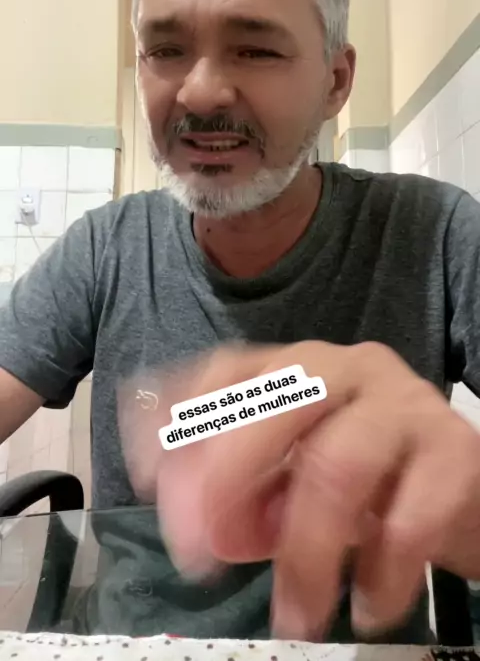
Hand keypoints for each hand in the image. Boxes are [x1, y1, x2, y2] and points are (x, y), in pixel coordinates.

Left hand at [122, 341, 479, 639]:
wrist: (466, 490)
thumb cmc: (368, 479)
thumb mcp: (293, 482)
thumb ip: (244, 495)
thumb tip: (199, 528)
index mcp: (300, 368)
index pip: (229, 370)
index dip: (181, 417)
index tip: (144, 477)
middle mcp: (348, 368)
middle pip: (281, 399)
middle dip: (227, 476)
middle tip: (199, 555)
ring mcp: (404, 403)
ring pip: (336, 465)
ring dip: (304, 554)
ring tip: (296, 617)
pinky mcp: (454, 451)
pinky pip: (407, 517)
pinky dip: (380, 576)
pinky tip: (370, 607)